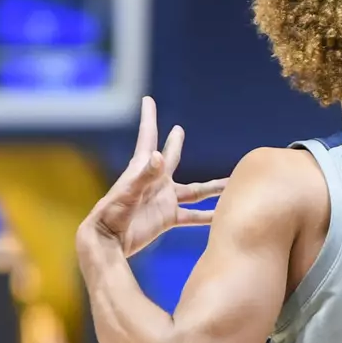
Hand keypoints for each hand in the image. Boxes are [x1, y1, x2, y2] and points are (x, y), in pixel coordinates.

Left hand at [81, 97, 227, 256]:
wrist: (109, 243)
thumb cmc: (112, 215)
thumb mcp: (128, 194)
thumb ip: (145, 176)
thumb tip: (159, 156)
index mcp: (143, 169)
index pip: (148, 137)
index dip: (149, 117)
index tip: (147, 99)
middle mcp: (156, 181)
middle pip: (172, 157)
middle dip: (175, 143)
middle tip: (179, 130)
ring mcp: (163, 199)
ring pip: (195, 190)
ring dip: (212, 187)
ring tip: (231, 181)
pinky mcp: (168, 218)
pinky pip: (193, 215)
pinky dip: (209, 216)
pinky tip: (223, 215)